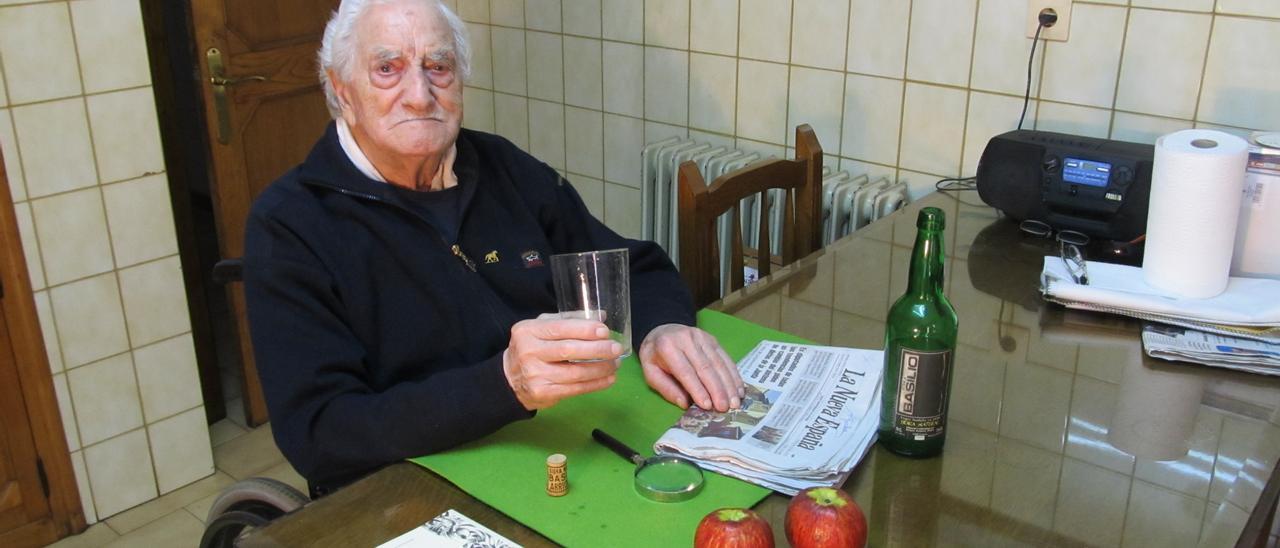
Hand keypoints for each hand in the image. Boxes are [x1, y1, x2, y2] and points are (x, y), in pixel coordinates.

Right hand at [503, 316, 623, 409]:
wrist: (509, 379)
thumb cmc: (531, 348)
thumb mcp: (541, 328)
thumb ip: (568, 320)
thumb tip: (601, 317)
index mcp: (528, 331)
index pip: (561, 328)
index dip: (585, 330)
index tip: (604, 331)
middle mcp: (529, 352)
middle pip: (569, 350)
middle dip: (597, 349)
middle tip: (615, 348)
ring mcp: (535, 375)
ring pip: (575, 372)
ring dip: (600, 368)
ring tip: (615, 364)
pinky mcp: (543, 393)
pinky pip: (575, 389)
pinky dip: (595, 384)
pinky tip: (607, 379)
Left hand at [639, 324, 743, 411]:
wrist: (661, 329)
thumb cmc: (655, 356)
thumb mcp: (650, 372)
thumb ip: (666, 388)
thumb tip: (685, 404)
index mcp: (667, 347)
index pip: (685, 371)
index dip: (698, 389)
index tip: (708, 406)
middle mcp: (687, 339)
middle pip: (705, 367)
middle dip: (717, 390)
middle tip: (725, 408)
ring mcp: (702, 337)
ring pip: (718, 363)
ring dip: (728, 384)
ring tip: (735, 402)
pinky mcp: (712, 339)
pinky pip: (725, 358)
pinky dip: (733, 375)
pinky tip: (738, 389)